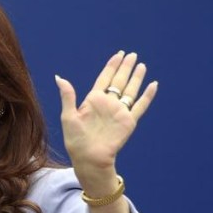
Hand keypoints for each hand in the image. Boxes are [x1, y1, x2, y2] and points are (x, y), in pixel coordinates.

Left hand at [54, 51, 157, 192]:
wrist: (89, 157)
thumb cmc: (75, 139)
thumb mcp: (68, 115)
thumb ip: (68, 95)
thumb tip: (59, 77)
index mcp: (93, 100)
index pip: (104, 78)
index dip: (111, 66)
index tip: (118, 55)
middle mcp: (108, 104)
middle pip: (119, 81)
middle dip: (125, 67)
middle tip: (131, 54)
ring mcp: (119, 112)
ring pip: (131, 90)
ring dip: (136, 78)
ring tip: (141, 65)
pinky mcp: (129, 121)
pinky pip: (141, 106)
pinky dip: (147, 95)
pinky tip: (153, 85)